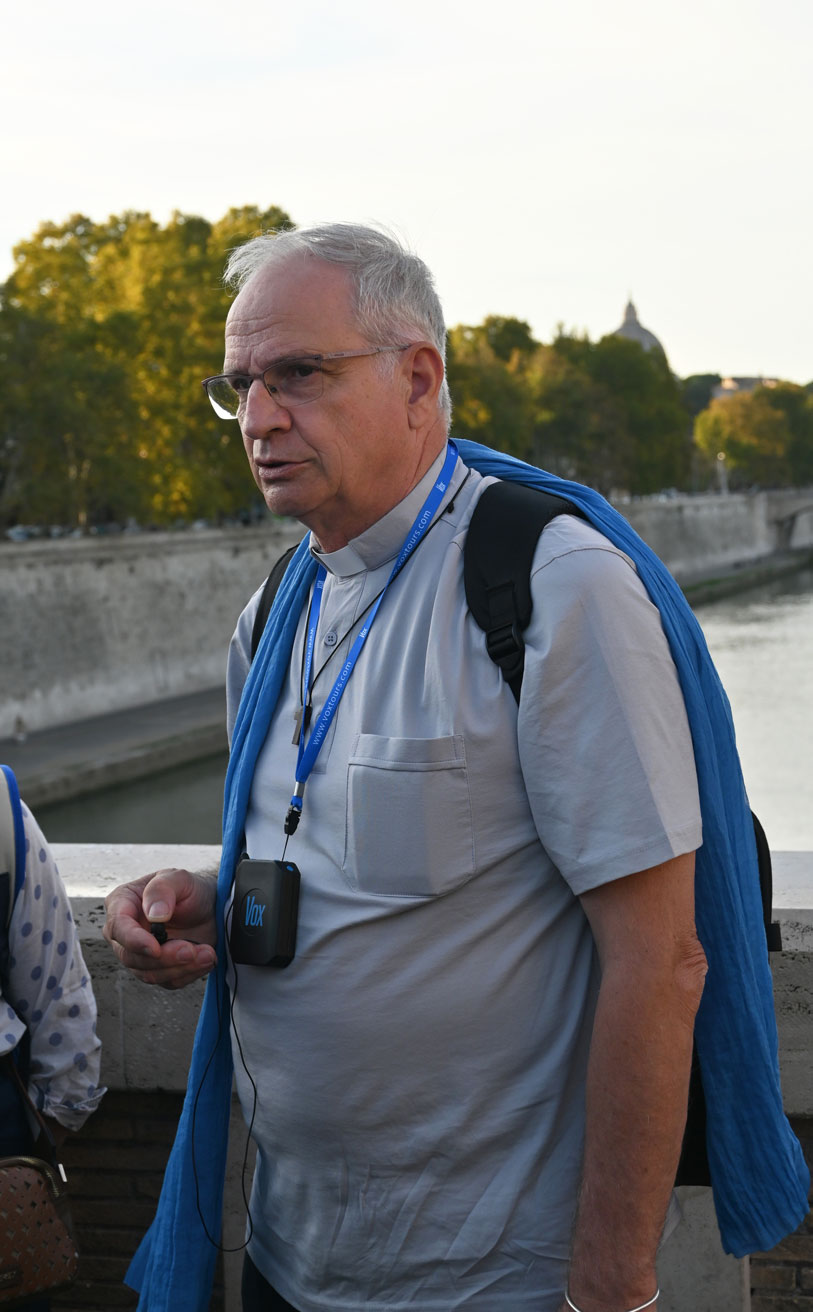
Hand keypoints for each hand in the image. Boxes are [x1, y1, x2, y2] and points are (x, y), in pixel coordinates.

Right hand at [103, 867, 217, 989]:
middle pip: (131, 957)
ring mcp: (140, 954)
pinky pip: (168, 981)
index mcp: (121, 904)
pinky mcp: (159, 969)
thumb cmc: (189, 889)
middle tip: (191, 950)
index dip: (134, 941)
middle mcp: (125, 933)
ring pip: (149, 974)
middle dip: (163, 958)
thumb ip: (163, 890)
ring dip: (180, 967)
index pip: (118, 928)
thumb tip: (154, 915)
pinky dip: (189, 973)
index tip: (156, 947)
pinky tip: (205, 958)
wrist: (210, 907)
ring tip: (206, 953)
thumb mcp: (179, 879)